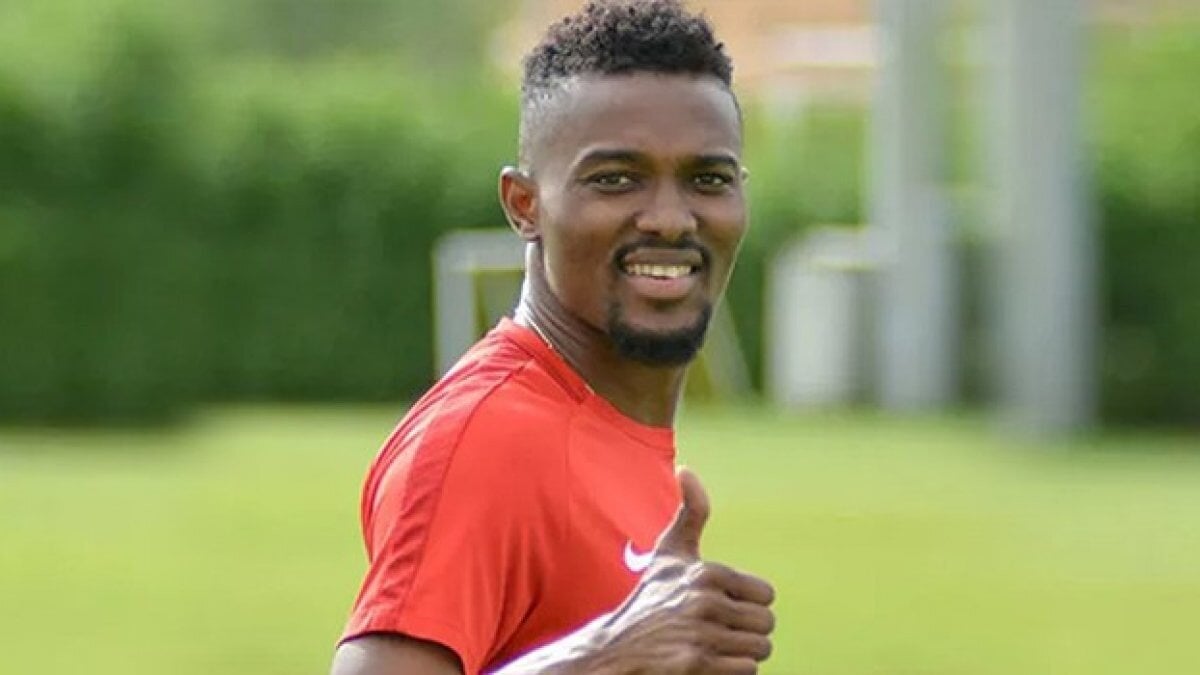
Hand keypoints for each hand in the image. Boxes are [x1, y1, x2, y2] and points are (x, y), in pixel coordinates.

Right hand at [585, 468, 775, 673]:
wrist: (616, 647)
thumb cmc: (651, 597)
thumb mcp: (670, 553)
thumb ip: (690, 512)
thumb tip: (685, 469)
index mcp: (708, 571)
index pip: (766, 595)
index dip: (747, 604)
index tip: (721, 606)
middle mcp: (705, 600)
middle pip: (766, 624)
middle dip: (746, 631)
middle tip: (717, 630)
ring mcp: (700, 634)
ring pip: (759, 650)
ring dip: (741, 653)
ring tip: (713, 646)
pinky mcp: (696, 664)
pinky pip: (746, 671)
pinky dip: (733, 671)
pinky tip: (709, 664)